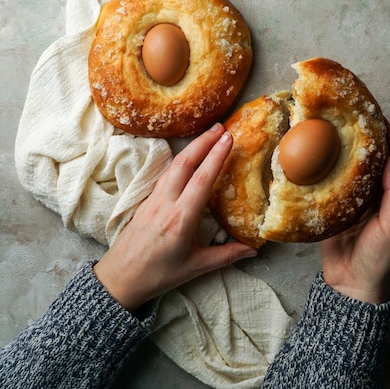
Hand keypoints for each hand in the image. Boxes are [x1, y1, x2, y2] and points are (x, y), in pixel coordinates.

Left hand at [94, 124, 256, 310]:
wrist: (118, 280)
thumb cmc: (157, 276)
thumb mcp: (195, 268)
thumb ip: (226, 256)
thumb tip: (253, 250)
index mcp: (180, 220)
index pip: (201, 180)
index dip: (216, 156)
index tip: (229, 138)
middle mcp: (165, 204)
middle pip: (184, 164)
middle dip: (203, 142)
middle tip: (221, 126)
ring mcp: (152, 201)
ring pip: (173, 166)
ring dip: (191, 148)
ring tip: (207, 135)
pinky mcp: (145, 202)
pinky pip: (164, 176)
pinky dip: (180, 161)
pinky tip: (187, 157)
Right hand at [321, 121, 389, 303]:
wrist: (352, 288)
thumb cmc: (380, 260)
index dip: (388, 138)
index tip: (378, 116)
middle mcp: (378, 197)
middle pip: (372, 161)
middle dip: (365, 139)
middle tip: (352, 117)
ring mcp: (356, 203)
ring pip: (352, 170)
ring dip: (345, 151)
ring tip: (333, 130)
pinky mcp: (336, 211)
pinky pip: (332, 186)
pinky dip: (327, 171)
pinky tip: (316, 157)